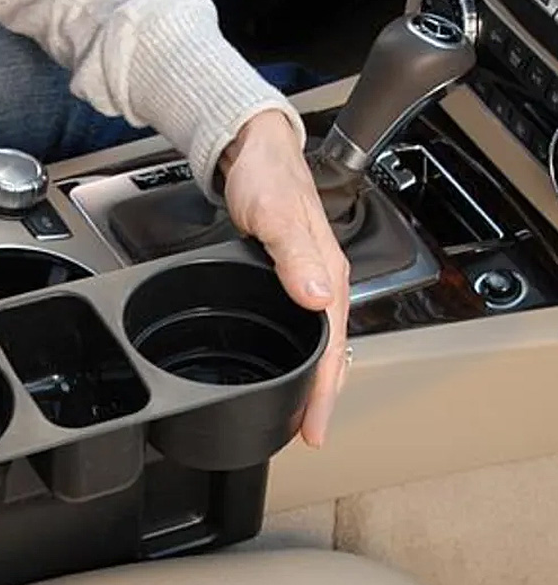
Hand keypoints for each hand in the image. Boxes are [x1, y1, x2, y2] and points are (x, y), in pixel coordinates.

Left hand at [221, 109, 350, 447]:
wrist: (252, 151)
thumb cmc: (266, 177)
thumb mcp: (277, 213)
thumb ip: (295, 255)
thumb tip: (316, 297)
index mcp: (328, 274)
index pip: (332, 348)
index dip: (324, 391)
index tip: (315, 426)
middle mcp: (324, 282)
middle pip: (331, 354)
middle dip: (322, 398)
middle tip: (311, 433)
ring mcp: (308, 282)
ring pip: (319, 344)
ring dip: (314, 381)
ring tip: (302, 413)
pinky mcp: (289, 279)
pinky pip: (302, 328)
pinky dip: (299, 355)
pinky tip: (289, 367)